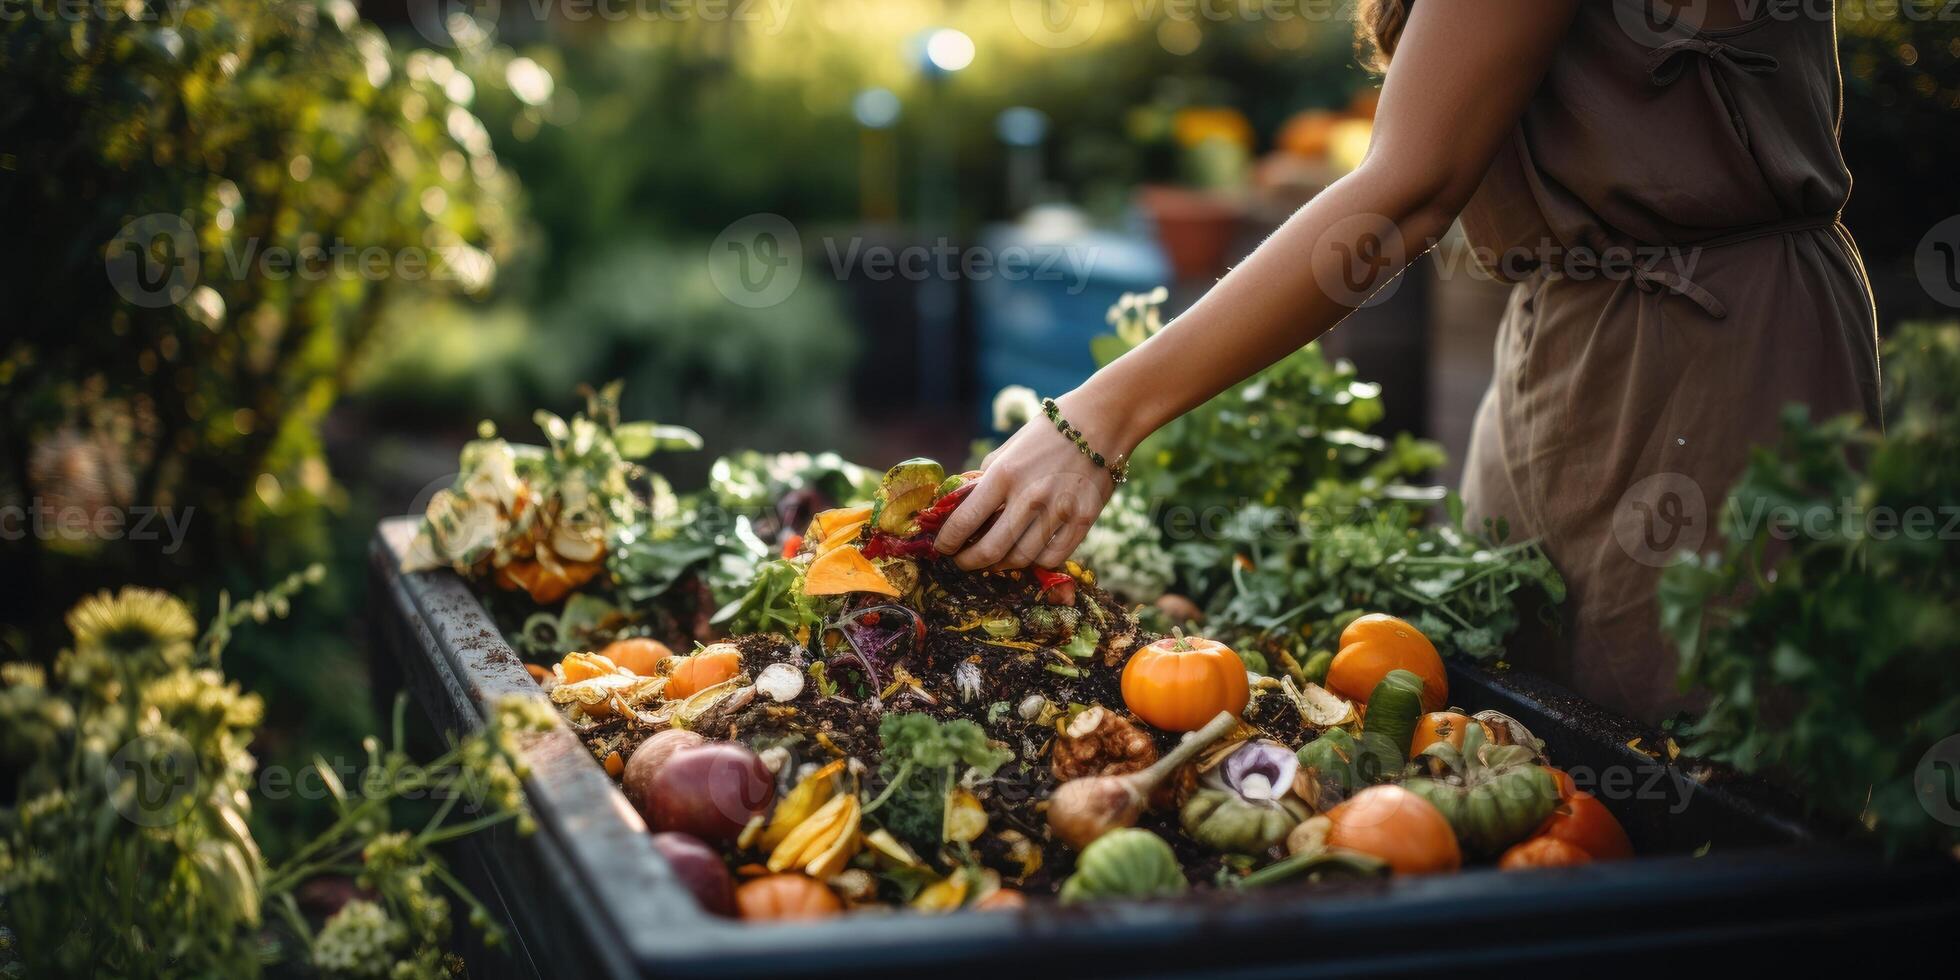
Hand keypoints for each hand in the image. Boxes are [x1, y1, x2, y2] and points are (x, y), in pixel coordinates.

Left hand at [933, 395, 1119, 570]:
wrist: (1100, 421)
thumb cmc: (1047, 433)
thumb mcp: (1008, 448)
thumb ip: (986, 478)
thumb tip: (962, 506)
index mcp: (1004, 473)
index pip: (965, 519)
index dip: (948, 541)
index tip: (943, 547)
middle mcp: (1030, 495)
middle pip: (991, 550)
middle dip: (968, 562)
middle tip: (962, 561)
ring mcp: (1059, 510)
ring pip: (1021, 559)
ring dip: (1001, 565)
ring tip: (994, 559)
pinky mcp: (1083, 520)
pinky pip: (1052, 557)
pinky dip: (1035, 562)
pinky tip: (1028, 554)